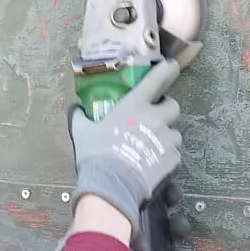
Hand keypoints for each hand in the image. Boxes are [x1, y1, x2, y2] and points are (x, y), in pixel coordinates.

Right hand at [68, 59, 183, 225]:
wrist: (111, 184)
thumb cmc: (96, 154)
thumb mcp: (82, 132)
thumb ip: (80, 117)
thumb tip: (75, 109)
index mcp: (134, 106)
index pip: (155, 80)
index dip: (166, 71)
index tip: (171, 66)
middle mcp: (154, 118)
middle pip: (173, 106)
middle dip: (166, 110)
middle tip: (155, 118)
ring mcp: (166, 138)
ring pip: (175, 132)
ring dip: (166, 136)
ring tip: (152, 147)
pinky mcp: (173, 158)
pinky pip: (174, 154)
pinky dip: (166, 157)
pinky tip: (154, 165)